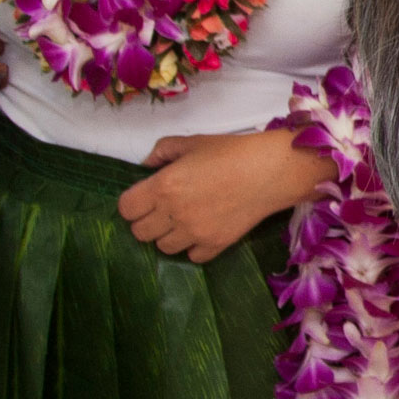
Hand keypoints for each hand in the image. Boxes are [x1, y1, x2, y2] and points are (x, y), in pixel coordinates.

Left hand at [120, 129, 329, 262]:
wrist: (272, 170)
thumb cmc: (232, 151)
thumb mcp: (194, 142)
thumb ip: (163, 150)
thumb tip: (147, 164)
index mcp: (163, 185)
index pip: (126, 208)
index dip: (133, 203)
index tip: (145, 197)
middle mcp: (174, 213)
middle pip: (140, 232)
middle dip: (148, 220)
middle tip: (164, 210)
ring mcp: (194, 233)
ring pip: (163, 247)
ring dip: (169, 235)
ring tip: (185, 221)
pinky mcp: (215, 244)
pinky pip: (192, 256)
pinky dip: (194, 246)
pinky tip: (204, 231)